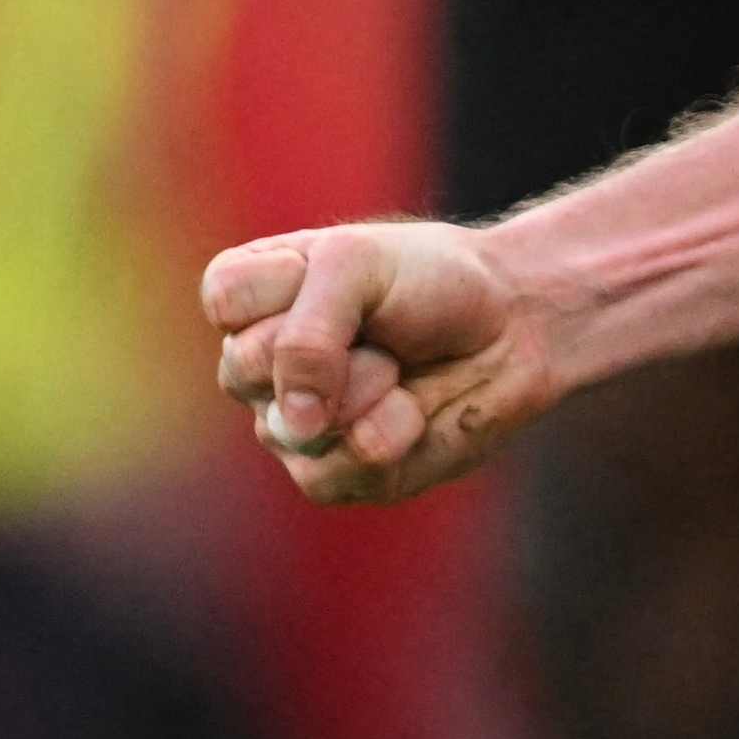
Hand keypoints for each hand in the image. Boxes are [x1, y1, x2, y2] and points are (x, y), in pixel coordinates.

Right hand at [201, 218, 553, 503]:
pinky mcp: (334, 474)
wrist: (515, 327)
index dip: (291, 282)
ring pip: (290, 429)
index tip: (348, 268)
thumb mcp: (359, 264)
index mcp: (252, 300)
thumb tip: (295, 426)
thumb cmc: (433, 281)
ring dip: (368, 388)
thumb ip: (305, 333)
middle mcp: (258, 368)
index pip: (224, 298)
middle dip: (334, 341)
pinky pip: (331, 472)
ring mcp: (289, 427)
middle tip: (381, 326)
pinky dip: (390, 434)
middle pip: (245, 366)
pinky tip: (413, 412)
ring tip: (398, 367)